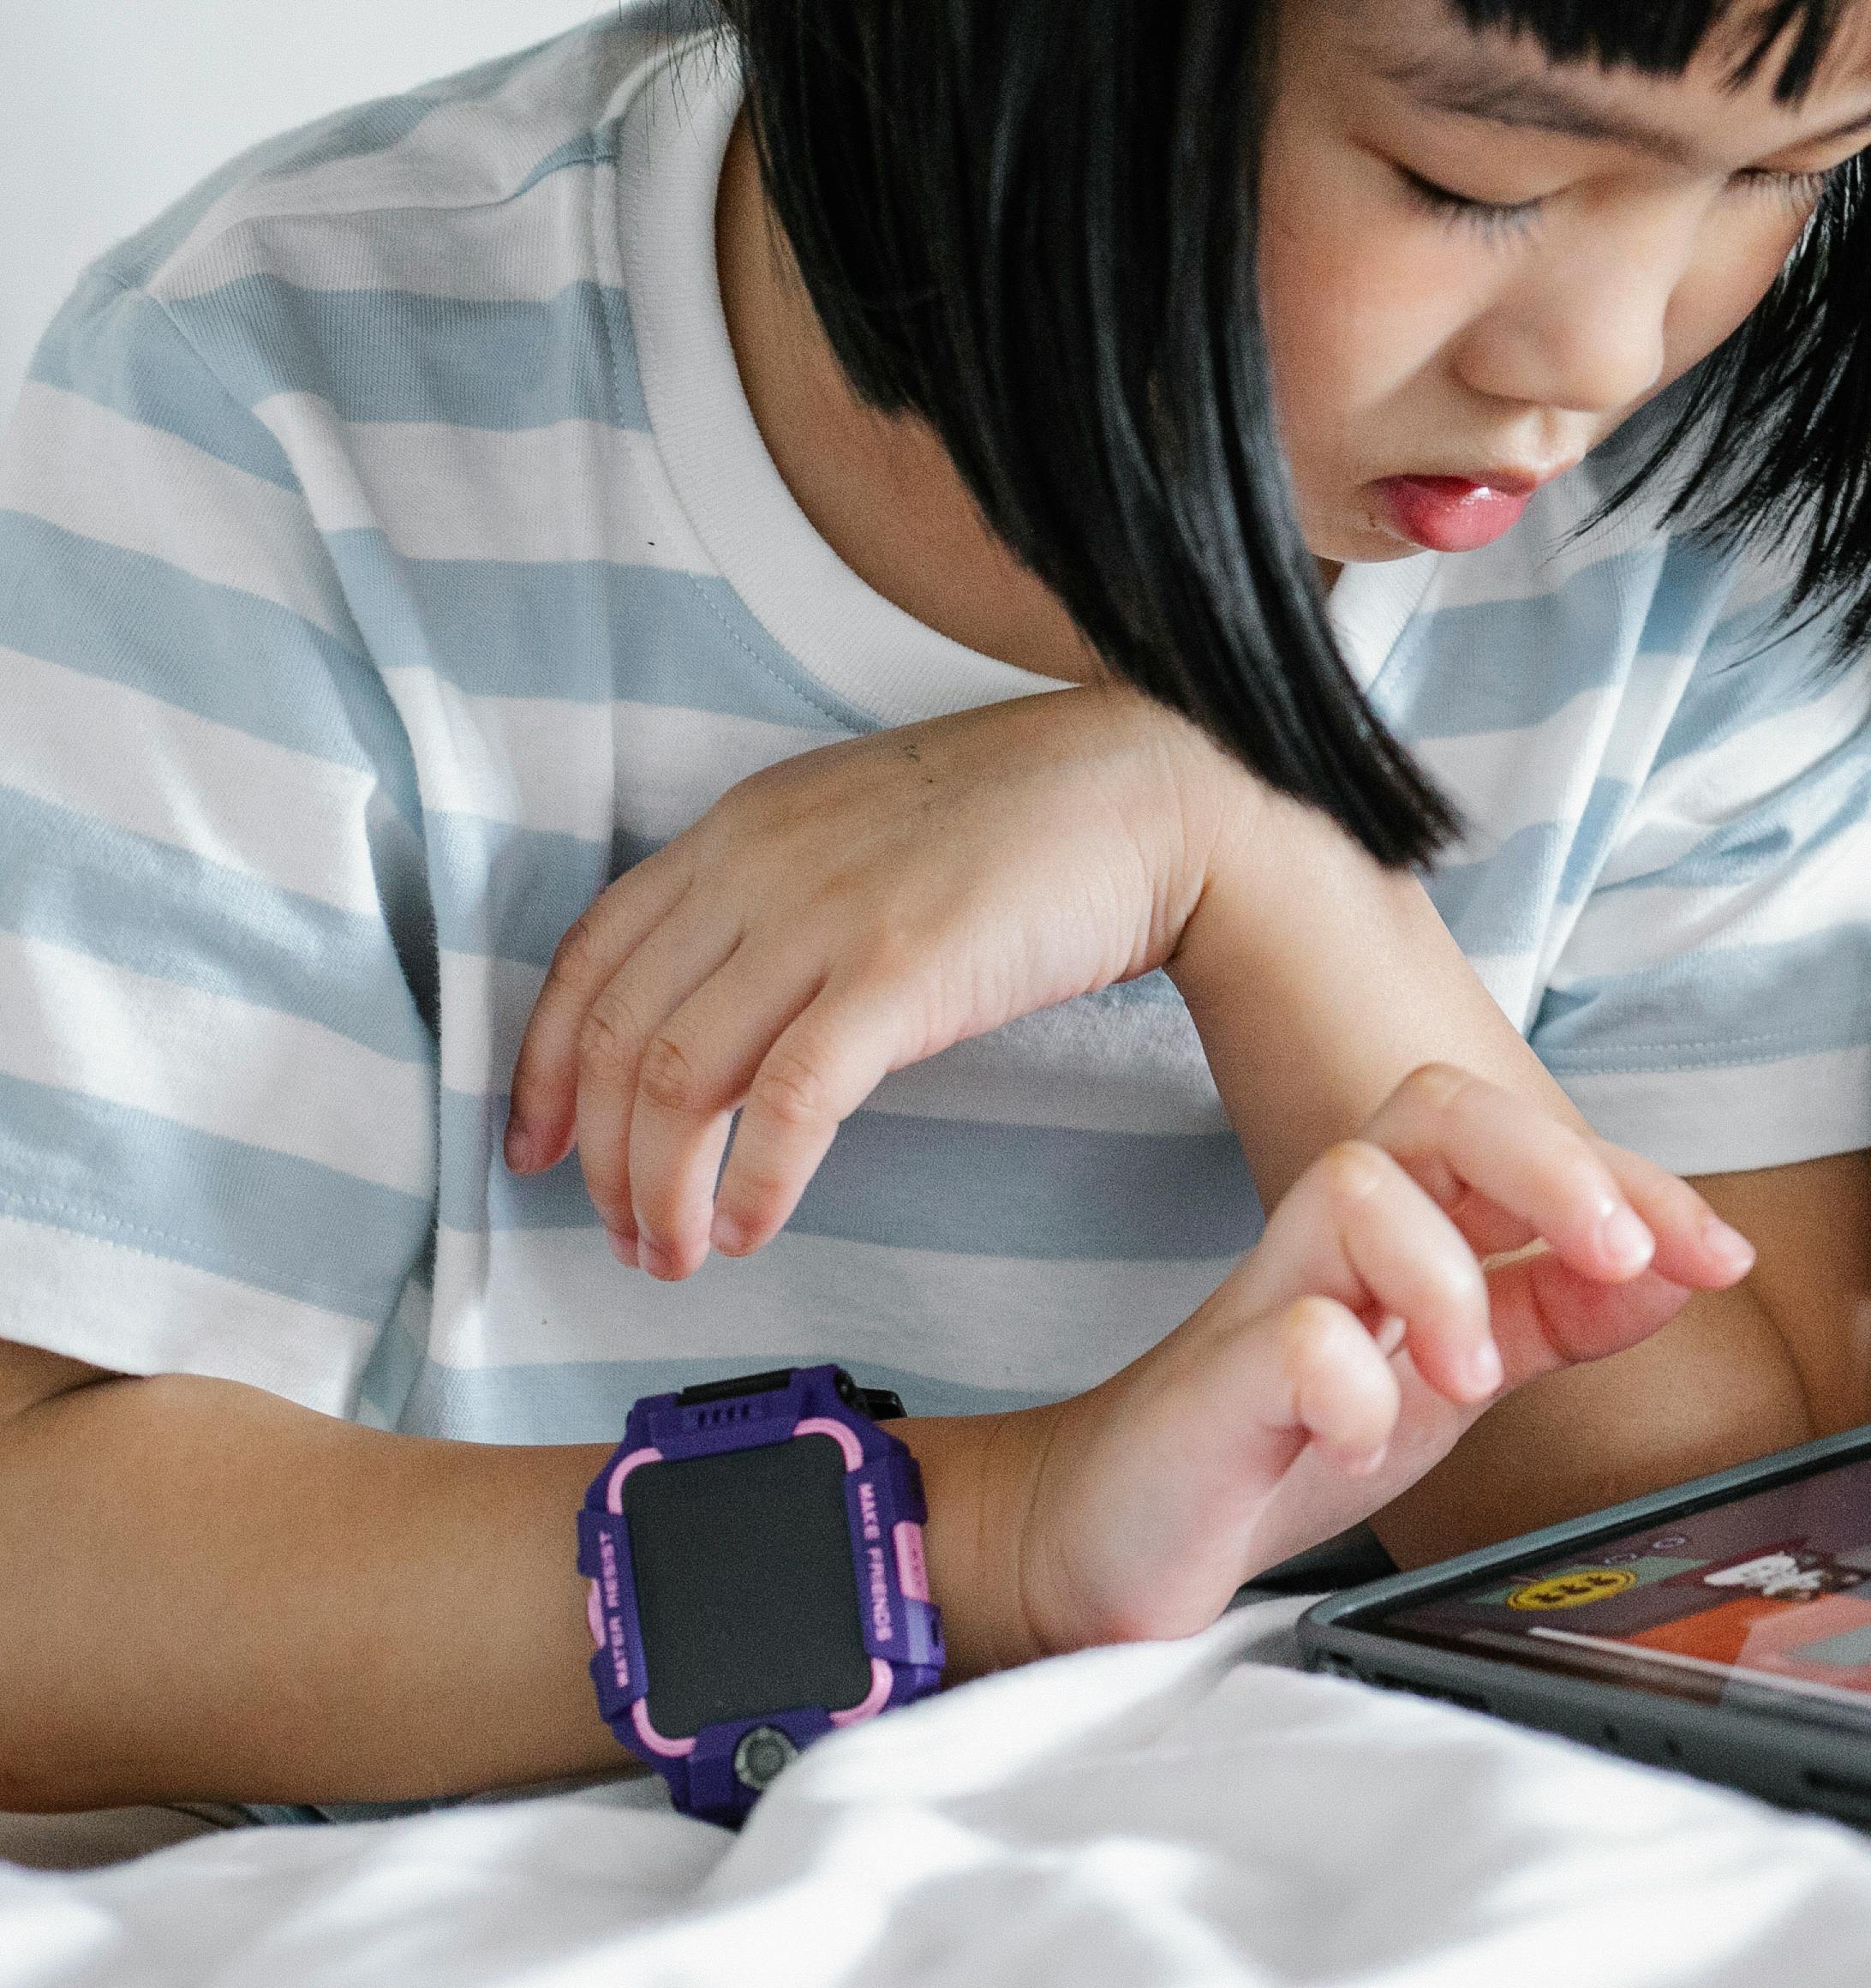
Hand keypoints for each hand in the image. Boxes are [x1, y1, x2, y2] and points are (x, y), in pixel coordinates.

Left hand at [507, 686, 1498, 1277]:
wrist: (1160, 792)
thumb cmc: (1031, 820)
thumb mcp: (865, 826)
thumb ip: (780, 890)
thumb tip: (720, 1003)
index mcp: (742, 826)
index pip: (591, 956)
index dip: (539, 1065)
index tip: (537, 1144)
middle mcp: (760, 865)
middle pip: (618, 1035)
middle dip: (603, 1157)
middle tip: (625, 1232)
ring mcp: (826, 915)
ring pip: (679, 1078)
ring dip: (663, 1188)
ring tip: (681, 1251)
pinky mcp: (900, 972)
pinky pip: (786, 1101)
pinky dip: (754, 1180)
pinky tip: (757, 1227)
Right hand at [992, 1064, 1754, 1654]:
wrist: (1108, 1545)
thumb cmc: (1279, 1441)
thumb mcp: (1455, 1378)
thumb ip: (1557, 1316)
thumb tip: (1684, 1267)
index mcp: (1403, 1227)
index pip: (1524, 1142)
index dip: (1635, 1180)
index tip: (1723, 1255)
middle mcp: (1334, 1240)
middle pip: (1437, 1109)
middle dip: (1553, 1167)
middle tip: (1625, 1256)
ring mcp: (1264, 1303)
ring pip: (1356, 1185)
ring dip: (1446, 1274)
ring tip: (1476, 1378)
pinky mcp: (1208, 1389)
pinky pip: (1283, 1337)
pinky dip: (1348, 1381)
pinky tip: (1372, 1436)